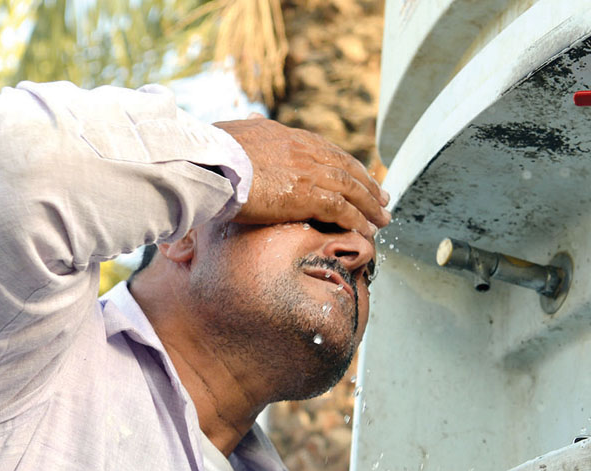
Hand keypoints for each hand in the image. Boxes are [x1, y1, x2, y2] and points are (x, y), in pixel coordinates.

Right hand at [214, 116, 390, 236]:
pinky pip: (341, 209)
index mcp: (286, 135)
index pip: (325, 150)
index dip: (345, 164)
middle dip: (367, 184)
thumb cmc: (209, 153)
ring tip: (383, 220)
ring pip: (351, 188)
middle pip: (345, 167)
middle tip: (382, 198)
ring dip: (370, 206)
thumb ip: (246, 130)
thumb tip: (248, 118)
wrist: (207, 162)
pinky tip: (367, 231)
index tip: (357, 175)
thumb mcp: (231, 132)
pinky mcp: (306, 194)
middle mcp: (303, 150)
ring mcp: (307, 171)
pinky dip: (357, 221)